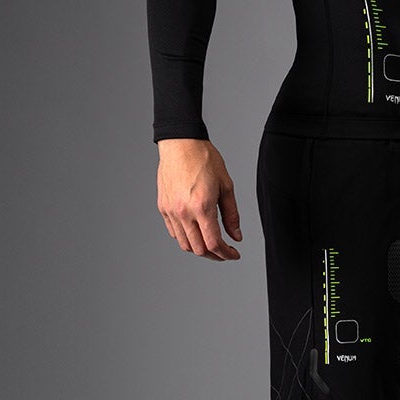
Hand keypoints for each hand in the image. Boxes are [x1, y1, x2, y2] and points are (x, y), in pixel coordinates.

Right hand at [156, 138, 243, 259]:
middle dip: (215, 256)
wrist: (181, 143)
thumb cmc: (204, 159)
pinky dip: (186, 239)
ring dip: (200, 249)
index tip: (234, 254)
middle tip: (225, 252)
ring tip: (211, 244)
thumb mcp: (226, 186)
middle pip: (199, 249)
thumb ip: (231, 214)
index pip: (214, 243)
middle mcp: (184, 212)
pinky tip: (196, 233)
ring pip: (185, 244)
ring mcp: (171, 211)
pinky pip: (174, 232)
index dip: (226, 254)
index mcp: (202, 207)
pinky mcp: (163, 207)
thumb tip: (236, 236)